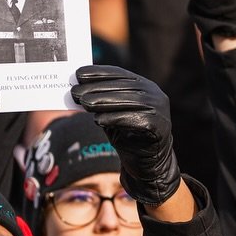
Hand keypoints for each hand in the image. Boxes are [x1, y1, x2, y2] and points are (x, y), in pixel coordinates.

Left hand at [71, 66, 179, 207]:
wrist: (147, 163)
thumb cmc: (127, 134)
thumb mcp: (112, 113)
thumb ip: (101, 101)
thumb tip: (78, 89)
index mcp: (145, 86)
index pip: (120, 74)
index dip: (99, 72)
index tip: (78, 74)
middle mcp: (155, 94)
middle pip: (123, 87)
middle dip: (97, 88)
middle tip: (75, 92)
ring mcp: (160, 110)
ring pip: (129, 101)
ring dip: (104, 101)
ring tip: (84, 103)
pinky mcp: (160, 126)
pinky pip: (135, 120)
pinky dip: (115, 119)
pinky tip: (98, 120)